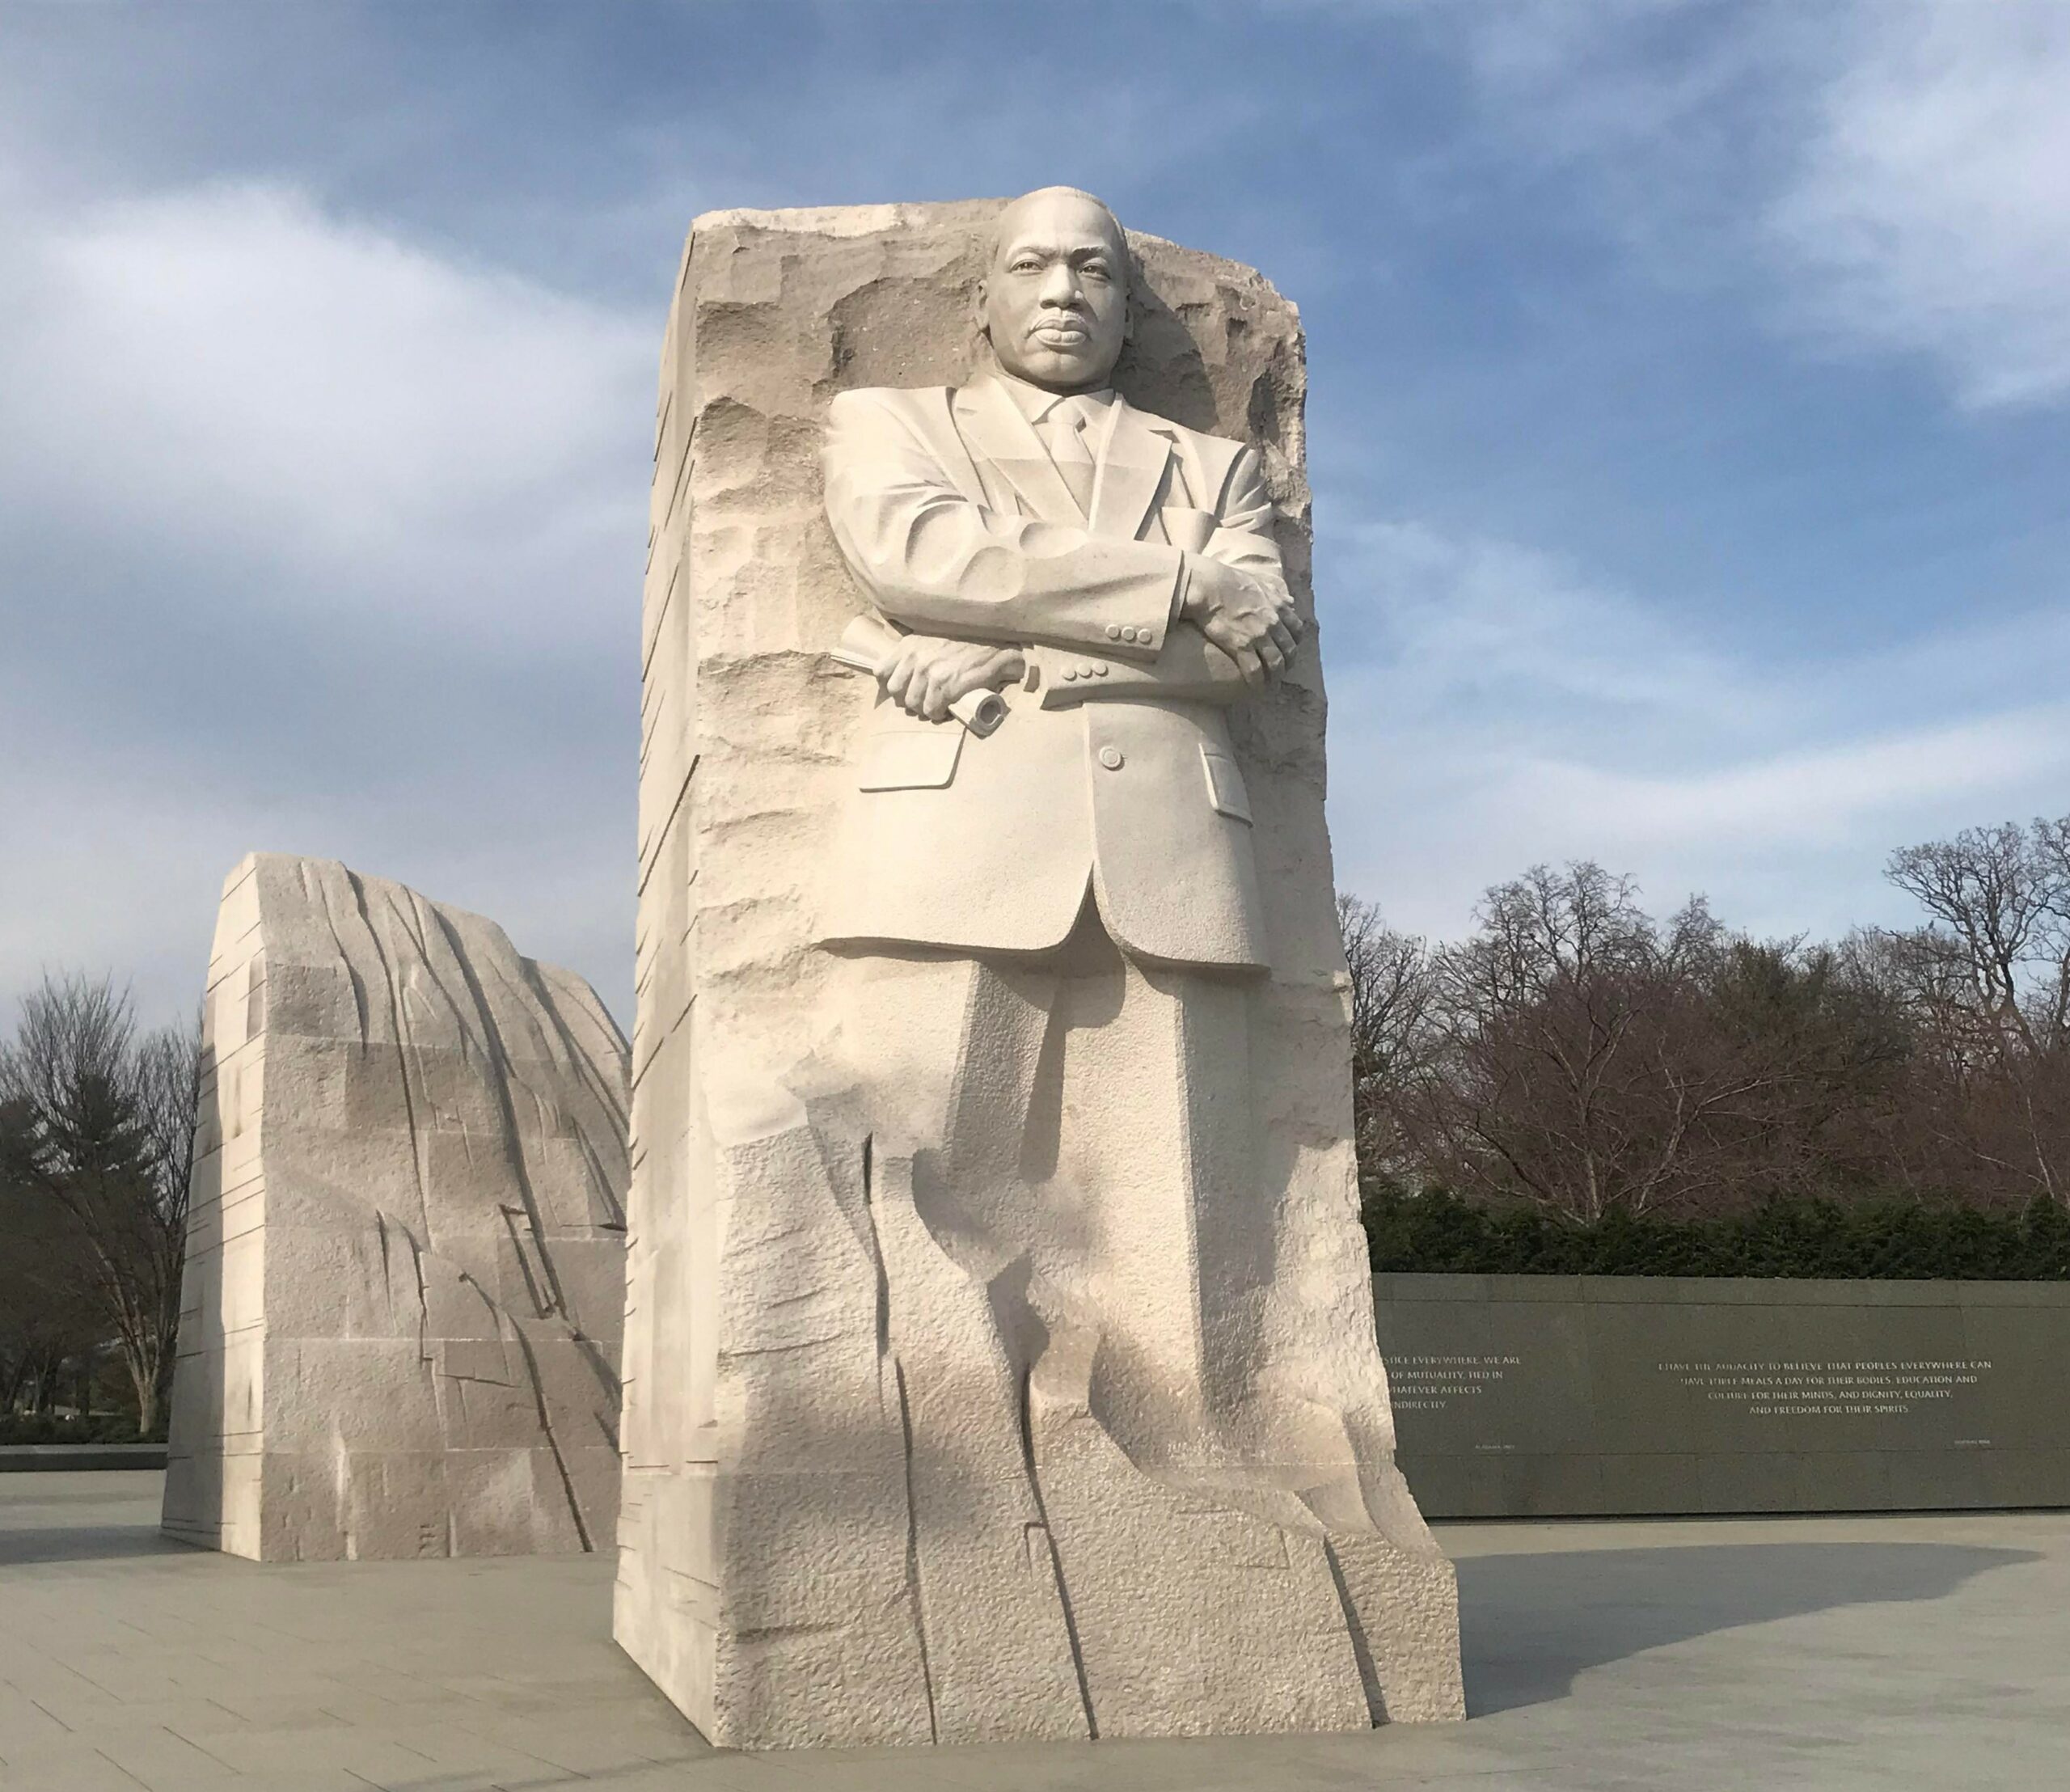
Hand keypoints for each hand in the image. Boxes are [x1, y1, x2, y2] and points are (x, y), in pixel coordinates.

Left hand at [879, 636, 1025, 721]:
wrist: (996, 649)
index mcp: (909, 645)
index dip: (893, 685)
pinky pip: (931, 710)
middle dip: (909, 700)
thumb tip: (897, 674)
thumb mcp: (931, 639)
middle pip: (895, 692)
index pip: (881, 672)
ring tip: (938, 705)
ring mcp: (929, 671)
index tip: (905, 690)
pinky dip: (939, 714)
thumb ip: (913, 652)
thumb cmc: (965, 646)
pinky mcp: (945, 685)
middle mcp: (915, 657)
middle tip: (925, 700)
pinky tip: (947, 709)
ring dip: (925, 709)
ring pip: (913, 704)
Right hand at [1181, 557, 1302, 685]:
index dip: (1295, 643)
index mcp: (1279, 606)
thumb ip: (1277, 591)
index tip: (1289, 649)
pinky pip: (1255, 670)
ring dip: (1275, 677)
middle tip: (1281, 672)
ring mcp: (1259, 636)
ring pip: (1276, 663)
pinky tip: (1255, 689)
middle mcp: (1273, 623)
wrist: (1209, 586)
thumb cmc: (1230, 580)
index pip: (1297, 630)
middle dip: (1288, 664)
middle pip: (1289, 650)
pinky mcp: (1242, 646)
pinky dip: (1258, 682)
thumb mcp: (1261, 581)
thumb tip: (1291, 600)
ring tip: (1271, 685)